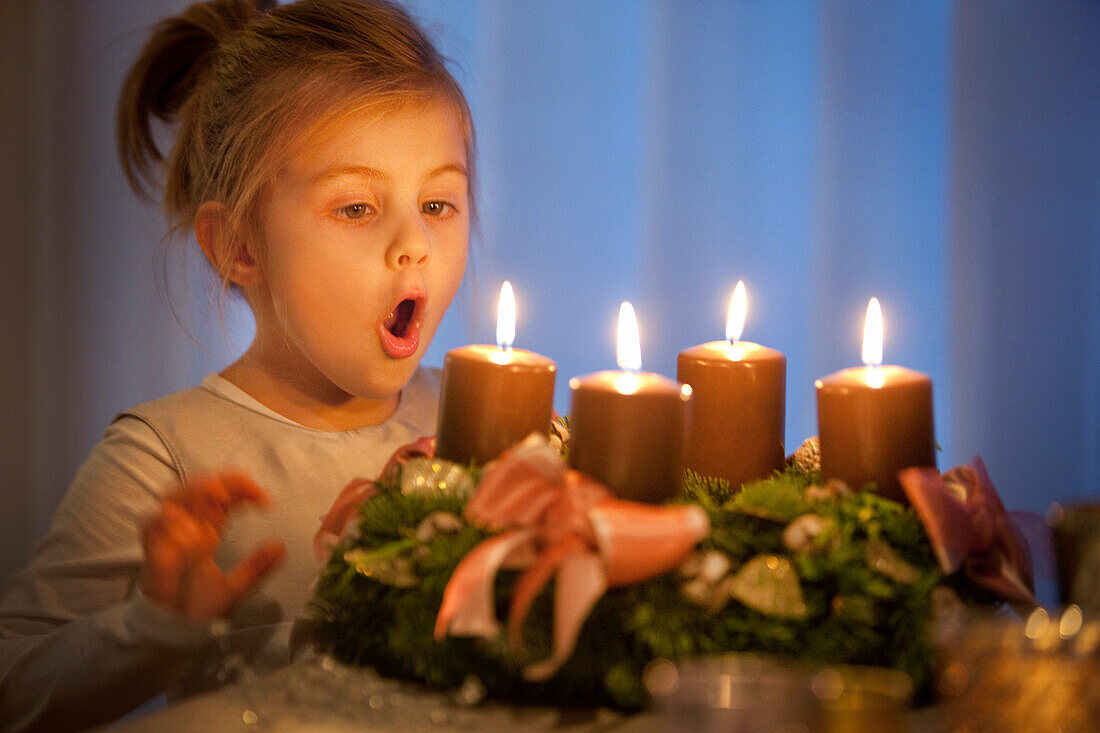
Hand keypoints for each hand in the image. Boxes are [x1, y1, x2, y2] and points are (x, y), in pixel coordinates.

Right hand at [140, 472, 286, 619]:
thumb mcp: (236, 586)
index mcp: (208, 528)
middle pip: (198, 486)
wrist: (176, 630)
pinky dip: (169, 519)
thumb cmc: (198, 605)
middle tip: (247, 486)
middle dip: (222, 480)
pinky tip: (192, 526)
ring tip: (221, 494)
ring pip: (173, 497)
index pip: (222, 494)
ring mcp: (169, 536)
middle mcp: (188, 526)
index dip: (242, 487)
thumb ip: (256, 567)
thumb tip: (281, 547)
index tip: (265, 499)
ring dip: (196, 490)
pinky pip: (152, 526)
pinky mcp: (153, 551)